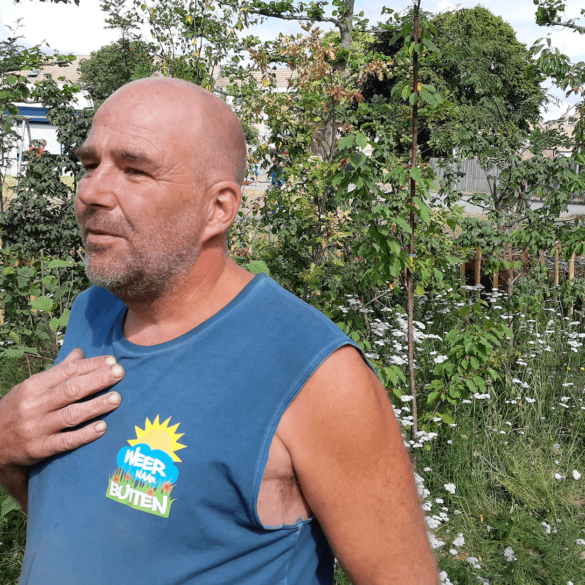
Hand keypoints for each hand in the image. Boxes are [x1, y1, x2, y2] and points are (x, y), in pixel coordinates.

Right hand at [0, 348, 124, 507]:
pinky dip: (84, 435)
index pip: (67, 371)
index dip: (91, 365)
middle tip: (120, 373)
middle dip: (97, 380)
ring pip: (71, 415)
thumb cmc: (18, 409)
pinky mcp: (39, 449)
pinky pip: (65, 442)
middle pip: (71, 390)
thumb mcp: (31, 388)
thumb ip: (58, 371)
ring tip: (117, 398)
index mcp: (34, 386)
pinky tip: (102, 428)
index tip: (112, 361)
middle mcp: (34, 405)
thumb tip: (79, 352)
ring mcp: (37, 428)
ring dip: (96, 406)